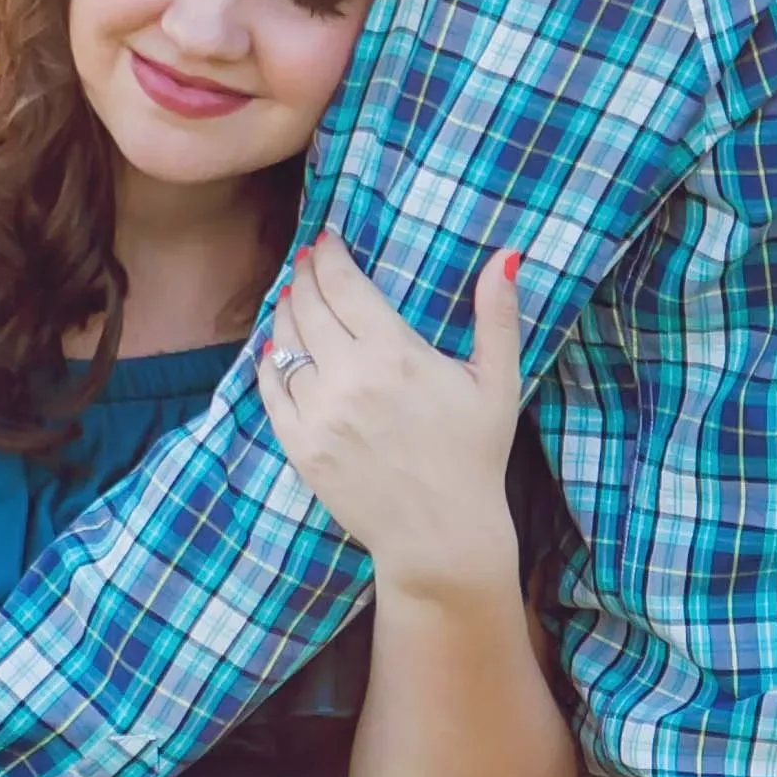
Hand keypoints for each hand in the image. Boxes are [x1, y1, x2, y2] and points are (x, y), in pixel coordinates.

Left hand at [258, 231, 522, 598]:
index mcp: (395, 354)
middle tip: (307, 262)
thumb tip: (506, 256)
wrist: (441, 535)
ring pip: (286, 342)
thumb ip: (497, 316)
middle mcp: (348, 377)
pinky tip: (277, 348)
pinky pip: (270, 389)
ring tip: (293, 297)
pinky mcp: (299, 446)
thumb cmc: (474, 456)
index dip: (330, 256)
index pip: (344, 285)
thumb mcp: (497, 383)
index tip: (326, 241)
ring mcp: (318, 413)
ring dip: (286, 311)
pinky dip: (270, 362)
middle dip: (306, 276)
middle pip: (309, 306)